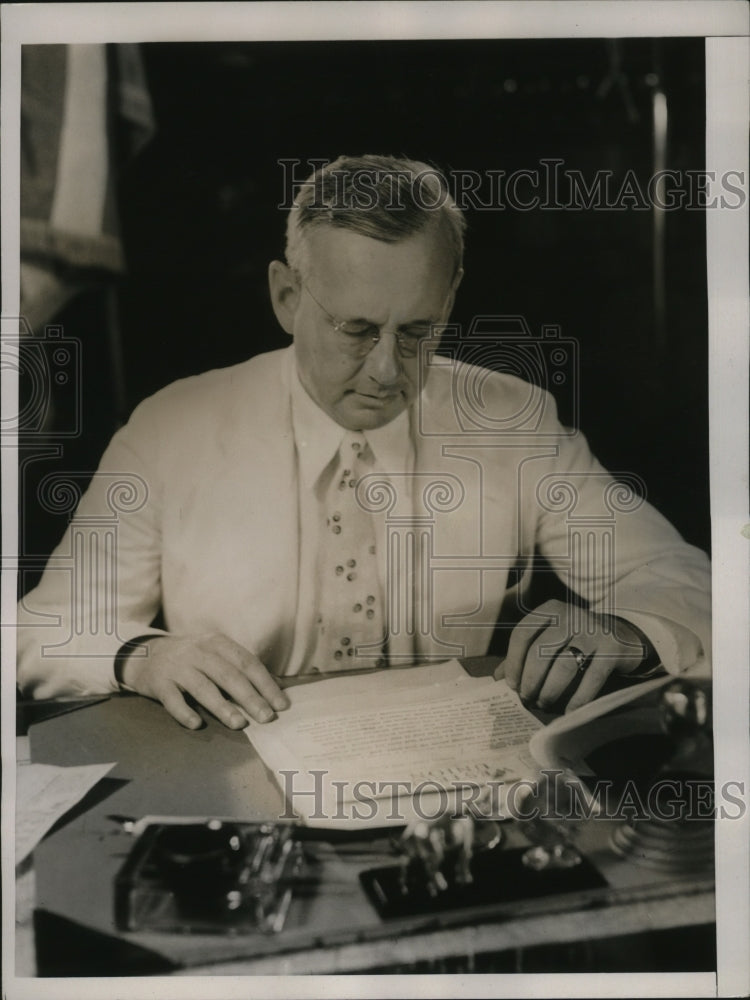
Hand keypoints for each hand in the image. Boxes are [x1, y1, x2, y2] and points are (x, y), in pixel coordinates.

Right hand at [119, 633, 289, 729]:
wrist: (146, 654)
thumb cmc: (192, 658)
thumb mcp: (217, 654)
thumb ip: (244, 669)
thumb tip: (280, 687)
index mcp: (218, 643)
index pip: (247, 662)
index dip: (266, 683)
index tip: (281, 704)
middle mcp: (198, 652)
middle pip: (229, 675)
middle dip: (250, 697)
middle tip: (266, 717)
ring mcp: (177, 667)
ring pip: (203, 687)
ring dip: (222, 706)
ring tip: (240, 724)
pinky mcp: (159, 683)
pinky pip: (172, 699)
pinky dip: (184, 712)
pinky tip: (197, 724)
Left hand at [498, 599, 651, 712]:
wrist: (621, 634)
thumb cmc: (575, 639)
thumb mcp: (549, 637)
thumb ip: (523, 653)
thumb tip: (497, 678)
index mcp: (550, 610)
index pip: (522, 634)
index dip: (513, 662)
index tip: (511, 685)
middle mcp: (570, 615)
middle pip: (540, 651)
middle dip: (530, 680)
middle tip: (527, 698)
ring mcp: (593, 630)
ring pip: (564, 665)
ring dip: (550, 690)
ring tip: (544, 703)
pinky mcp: (612, 649)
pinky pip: (591, 678)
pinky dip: (578, 698)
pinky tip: (569, 711)